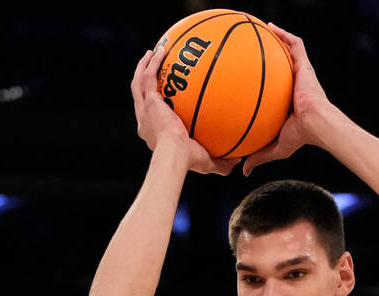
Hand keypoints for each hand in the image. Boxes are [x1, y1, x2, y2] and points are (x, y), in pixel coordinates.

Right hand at [131, 47, 238, 175]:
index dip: (155, 105)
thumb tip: (239, 161)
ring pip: (138, 84)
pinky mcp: (149, 102)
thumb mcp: (207, 162)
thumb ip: (221, 162)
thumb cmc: (187, 161)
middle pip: (141, 96)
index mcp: (154, 133)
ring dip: (144, 67)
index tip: (162, 97)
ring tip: (152, 53)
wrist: (174, 155)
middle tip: (152, 68)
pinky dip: (153, 63)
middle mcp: (146, 121)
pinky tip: (162, 50)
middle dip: (145, 82)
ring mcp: (145, 111)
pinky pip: (148, 77)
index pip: (152, 117)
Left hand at [242, 23, 335, 176]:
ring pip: (287, 51)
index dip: (263, 82)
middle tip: (250, 49)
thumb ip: (258, 156)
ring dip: (276, 38)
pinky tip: (270, 26)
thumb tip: (243, 171)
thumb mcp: (275, 147)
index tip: (247, 78)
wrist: (317, 124)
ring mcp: (300, 74)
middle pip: (279, 66)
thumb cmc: (300, 136)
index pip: (274, 88)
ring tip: (260, 28)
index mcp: (286, 101)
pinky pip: (295, 45)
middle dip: (268, 55)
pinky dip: (284, 34)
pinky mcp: (305, 66)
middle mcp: (293, 85)